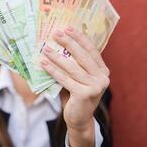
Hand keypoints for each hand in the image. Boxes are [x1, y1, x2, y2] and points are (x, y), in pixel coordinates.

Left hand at [40, 27, 109, 146]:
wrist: (79, 119)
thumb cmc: (76, 94)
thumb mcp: (79, 78)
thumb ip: (75, 64)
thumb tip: (58, 44)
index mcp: (103, 70)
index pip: (92, 50)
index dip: (80, 38)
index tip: (68, 28)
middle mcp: (102, 77)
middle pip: (83, 56)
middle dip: (69, 43)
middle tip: (56, 33)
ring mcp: (95, 87)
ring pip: (73, 68)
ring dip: (57, 57)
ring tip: (45, 48)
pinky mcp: (85, 94)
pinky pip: (65, 80)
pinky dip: (53, 71)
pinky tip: (43, 64)